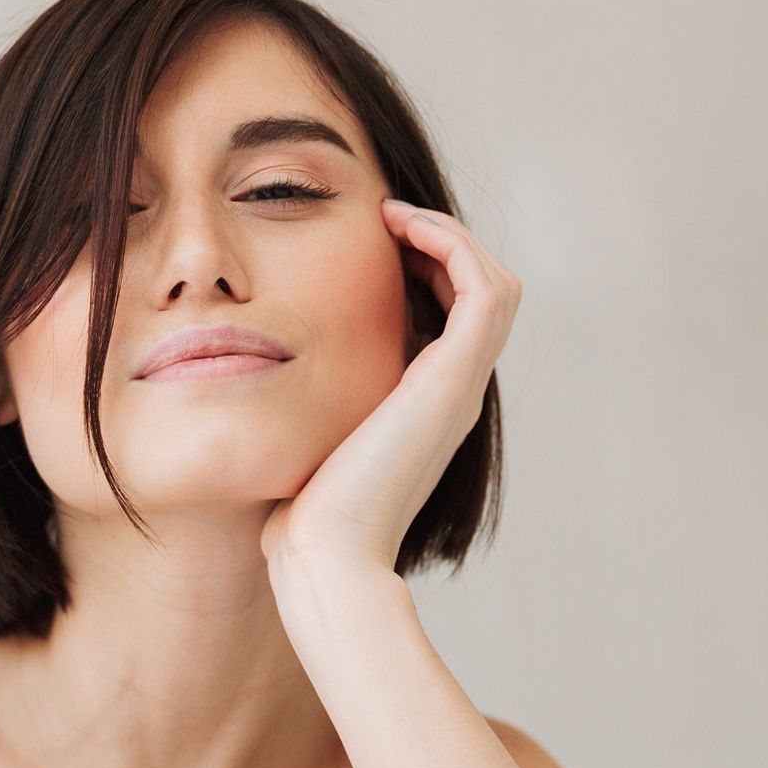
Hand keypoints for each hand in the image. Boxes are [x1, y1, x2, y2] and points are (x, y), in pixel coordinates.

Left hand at [260, 198, 520, 579]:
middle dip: (440, 246)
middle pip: (482, 295)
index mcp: (428, 407)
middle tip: (385, 220)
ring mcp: (460, 387)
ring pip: (494, 284)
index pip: (454, 318)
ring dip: (449, 237)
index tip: (370, 244)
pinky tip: (397, 228)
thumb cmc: (303, 509)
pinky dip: (451, 245)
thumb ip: (314, 404)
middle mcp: (454, 394)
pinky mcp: (453, 378)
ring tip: (392, 216)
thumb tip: (272, 377)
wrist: (323, 551)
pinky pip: (484, 287)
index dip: (424, 271)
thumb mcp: (311, 438)